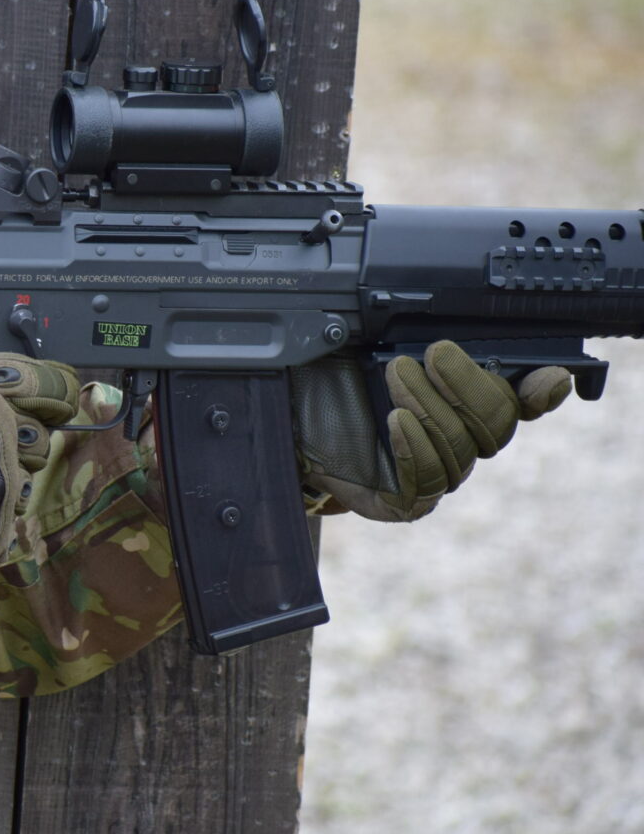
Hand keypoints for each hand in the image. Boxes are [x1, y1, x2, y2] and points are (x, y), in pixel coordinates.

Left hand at [292, 341, 571, 521]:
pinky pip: (428, 485)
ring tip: (395, 372)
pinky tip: (396, 421)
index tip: (549, 376)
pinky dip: (416, 449)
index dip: (541, 392)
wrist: (285, 415)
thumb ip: (426, 339)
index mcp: (465, 401)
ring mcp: (436, 475)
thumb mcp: (375, 344)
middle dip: (468, 385)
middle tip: (433, 352)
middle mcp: (460, 440)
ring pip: (460, 451)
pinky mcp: (404, 502)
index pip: (521, 402)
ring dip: (430, 407)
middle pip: (497, 426)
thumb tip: (464, 330)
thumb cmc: (334, 376)